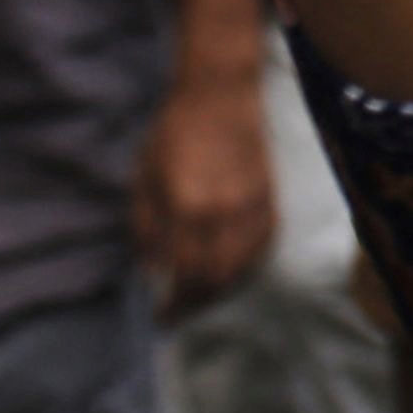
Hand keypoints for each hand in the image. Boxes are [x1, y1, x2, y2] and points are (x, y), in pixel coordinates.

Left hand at [132, 64, 276, 316]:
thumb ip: (146, 229)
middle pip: (214, 279)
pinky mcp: (268, 197)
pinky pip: (261, 247)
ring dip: (220, 290)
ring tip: (201, 295)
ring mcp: (250, 205)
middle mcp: (221, 212)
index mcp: (185, 207)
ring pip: (241, 267)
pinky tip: (230, 270)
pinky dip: (245, 267)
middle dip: (195, 304)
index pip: (182, 274)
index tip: (160, 317)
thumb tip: (153, 271)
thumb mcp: (144, 178)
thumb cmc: (173, 133)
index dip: (172, 304)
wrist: (220, 94)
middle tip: (178, 313)